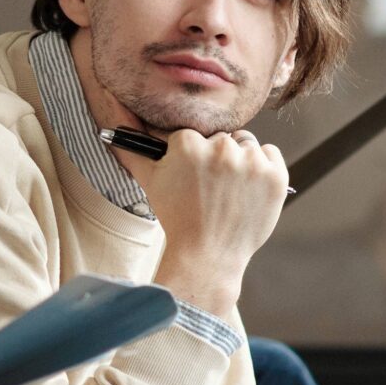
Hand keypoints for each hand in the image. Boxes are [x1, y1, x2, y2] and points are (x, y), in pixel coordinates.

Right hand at [138, 128, 288, 311]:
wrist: (207, 256)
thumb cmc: (177, 219)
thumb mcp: (149, 181)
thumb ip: (131, 149)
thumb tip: (110, 128)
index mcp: (189, 144)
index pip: (192, 136)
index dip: (191, 159)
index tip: (191, 180)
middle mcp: (221, 148)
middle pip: (221, 139)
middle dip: (216, 159)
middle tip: (210, 190)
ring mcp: (251, 162)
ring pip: (246, 145)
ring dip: (241, 161)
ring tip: (229, 191)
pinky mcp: (275, 176)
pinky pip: (271, 154)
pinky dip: (264, 168)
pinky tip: (249, 190)